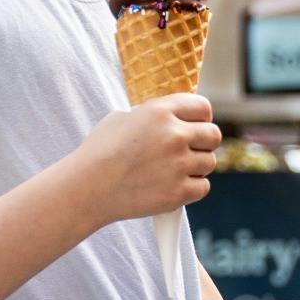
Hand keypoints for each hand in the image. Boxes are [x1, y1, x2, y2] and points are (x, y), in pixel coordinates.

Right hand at [75, 92, 218, 224]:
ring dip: (196, 167)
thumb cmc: (98, 153)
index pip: (202, 107)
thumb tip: (173, 117)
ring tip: (173, 170)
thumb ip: (153, 116)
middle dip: (204, 142)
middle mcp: (173, 135)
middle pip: (213, 135)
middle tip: (189, 150)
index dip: (201, 118)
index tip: (196, 126)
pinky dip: (191, 189)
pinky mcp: (178, 192)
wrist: (87, 188)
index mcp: (160, 112)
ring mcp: (178, 165)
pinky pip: (203, 187)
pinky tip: (172, 186)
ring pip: (209, 162)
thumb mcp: (121, 119)